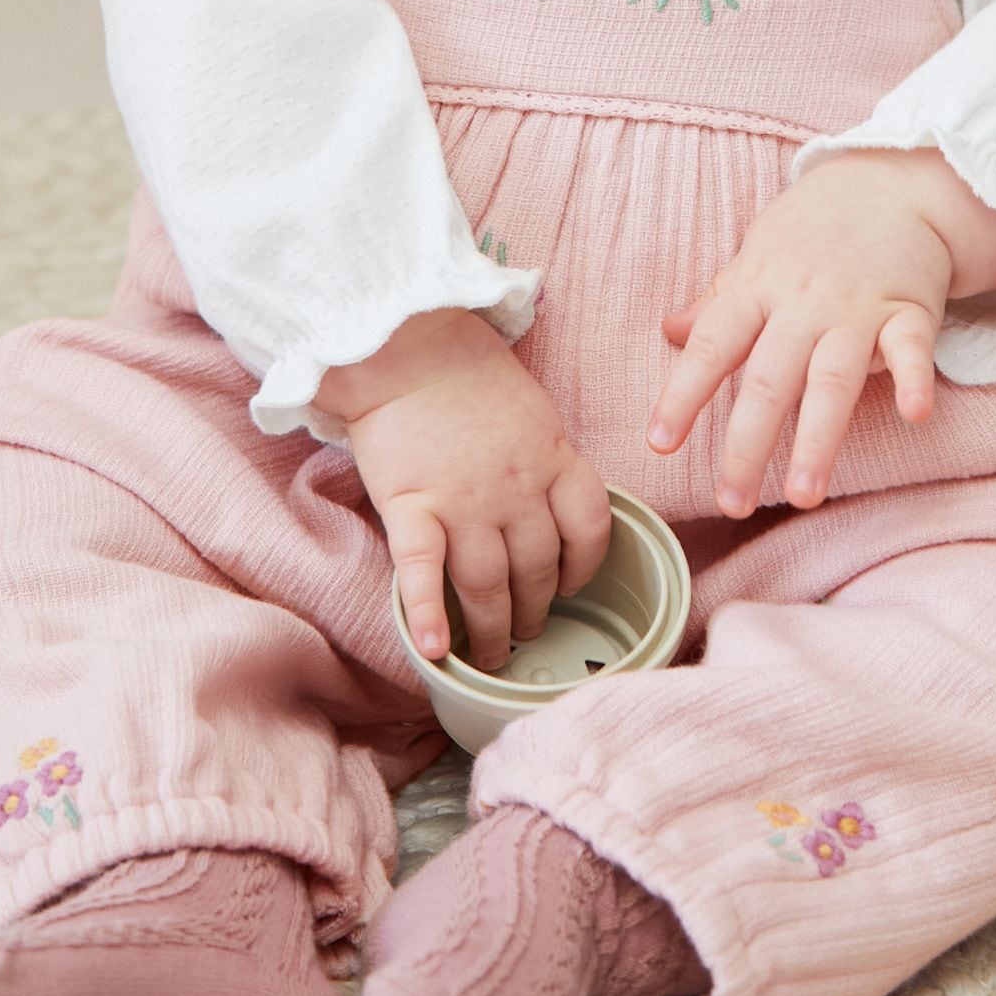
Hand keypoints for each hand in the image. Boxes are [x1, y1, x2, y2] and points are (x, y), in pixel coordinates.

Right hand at [319, 308, 612, 674]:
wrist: (404, 341)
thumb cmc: (466, 368)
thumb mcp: (530, 408)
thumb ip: (543, 456)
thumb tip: (547, 501)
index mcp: (554, 456)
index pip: (591, 527)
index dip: (585, 566)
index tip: (571, 584)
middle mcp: (518, 486)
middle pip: (538, 568)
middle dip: (535, 610)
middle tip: (525, 632)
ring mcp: (465, 500)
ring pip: (489, 584)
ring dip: (493, 629)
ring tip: (489, 654)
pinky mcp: (412, 504)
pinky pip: (424, 571)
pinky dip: (428, 613)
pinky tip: (433, 648)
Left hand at [647, 154, 959, 517]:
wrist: (891, 181)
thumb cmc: (814, 227)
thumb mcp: (756, 255)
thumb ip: (717, 301)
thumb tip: (668, 333)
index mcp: (758, 288)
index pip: (713, 346)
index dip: (684, 394)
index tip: (659, 442)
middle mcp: (803, 304)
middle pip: (770, 379)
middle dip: (748, 444)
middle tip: (731, 502)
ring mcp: (858, 308)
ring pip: (833, 379)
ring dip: (818, 438)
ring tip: (803, 494)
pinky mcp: (909, 310)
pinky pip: (913, 348)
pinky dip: (915, 379)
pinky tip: (914, 415)